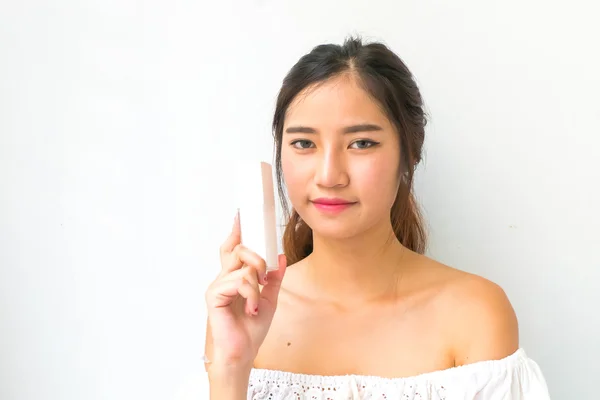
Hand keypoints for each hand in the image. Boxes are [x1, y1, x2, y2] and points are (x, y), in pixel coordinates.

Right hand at [204, 211, 286, 371]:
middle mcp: (222, 278)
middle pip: (239, 250)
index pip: (232, 248)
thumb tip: (280, 257)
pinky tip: (252, 309)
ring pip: (244, 266)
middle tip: (264, 276)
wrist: (242, 352)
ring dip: (257, 284)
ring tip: (257, 303)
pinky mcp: (214, 294)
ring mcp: (216, 285)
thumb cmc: (251, 329)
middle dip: (257, 258)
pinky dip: (252, 295)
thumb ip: (274, 278)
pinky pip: (240, 281)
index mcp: (233, 278)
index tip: (240, 214)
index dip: (236, 231)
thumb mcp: (270, 299)